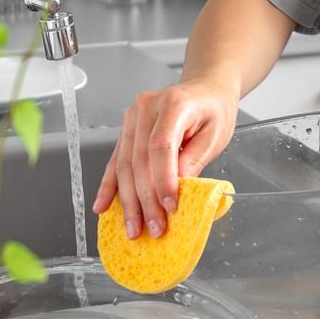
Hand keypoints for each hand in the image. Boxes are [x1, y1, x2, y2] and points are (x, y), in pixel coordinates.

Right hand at [91, 78, 238, 243]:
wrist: (205, 89)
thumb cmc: (213, 110)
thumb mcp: (215, 134)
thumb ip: (195, 159)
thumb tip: (178, 189)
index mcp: (173, 104)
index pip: (161, 146)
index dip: (163, 180)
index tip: (169, 207)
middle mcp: (146, 108)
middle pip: (139, 160)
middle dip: (145, 200)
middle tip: (153, 229)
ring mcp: (131, 118)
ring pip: (124, 165)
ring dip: (127, 201)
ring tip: (133, 228)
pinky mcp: (126, 130)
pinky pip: (116, 161)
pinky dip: (110, 186)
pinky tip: (103, 206)